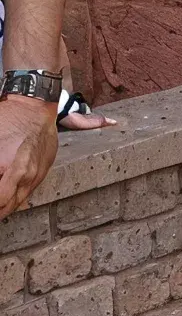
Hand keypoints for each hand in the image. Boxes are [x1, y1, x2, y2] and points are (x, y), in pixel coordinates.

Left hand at [0, 95, 50, 221]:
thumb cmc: (9, 120)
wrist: (35, 108)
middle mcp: (27, 175)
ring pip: (17, 202)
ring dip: (4, 207)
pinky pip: (28, 192)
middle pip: (7, 206)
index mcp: (14, 170)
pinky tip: (6, 197)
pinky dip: (14, 198)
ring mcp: (37, 174)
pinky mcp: (44, 170)